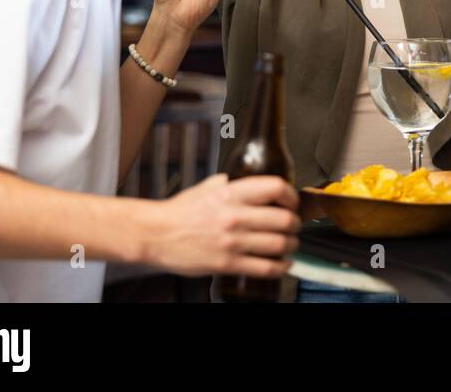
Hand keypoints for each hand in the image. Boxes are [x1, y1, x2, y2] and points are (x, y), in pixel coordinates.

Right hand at [145, 173, 301, 277]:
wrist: (155, 234)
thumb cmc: (179, 211)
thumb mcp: (206, 187)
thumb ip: (229, 183)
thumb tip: (249, 181)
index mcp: (231, 193)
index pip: (276, 188)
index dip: (291, 196)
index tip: (293, 202)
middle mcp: (235, 216)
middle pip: (284, 219)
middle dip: (295, 224)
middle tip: (294, 226)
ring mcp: (232, 241)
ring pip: (279, 244)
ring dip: (291, 246)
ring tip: (290, 245)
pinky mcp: (227, 263)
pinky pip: (264, 267)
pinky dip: (280, 268)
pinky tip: (283, 265)